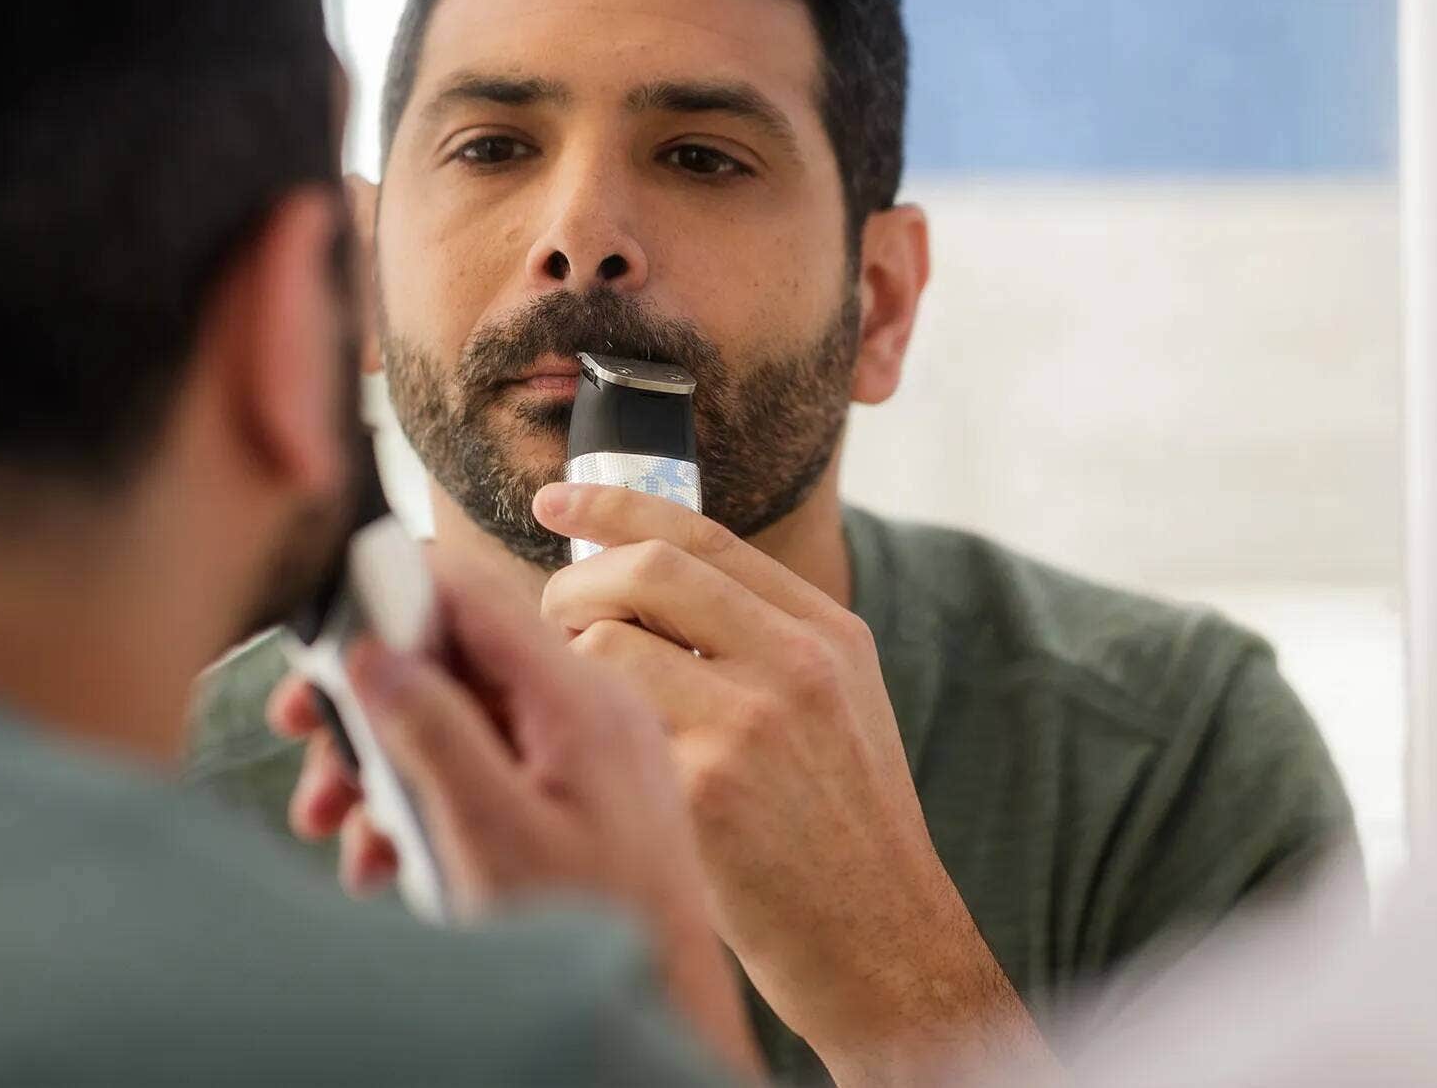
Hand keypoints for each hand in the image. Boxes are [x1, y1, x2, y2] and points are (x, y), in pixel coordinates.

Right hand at [267, 558, 760, 1080]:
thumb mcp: (492, 835)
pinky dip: (428, 799)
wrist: (668, 1012)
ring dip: (388, 764)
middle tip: (308, 756)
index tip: (320, 641)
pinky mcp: (580, 793)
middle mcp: (590, 706)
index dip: (386, 597)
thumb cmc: (596, 932)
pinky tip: (390, 860)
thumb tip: (372, 650)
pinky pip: (488, 764)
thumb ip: (432, 732)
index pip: (475, 593)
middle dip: (371, 704)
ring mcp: (588, 749)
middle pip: (456, 657)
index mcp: (581, 697)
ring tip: (342, 832)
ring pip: (461, 716)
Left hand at [534, 482, 1056, 1086]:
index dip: (616, 504)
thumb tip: (652, 580)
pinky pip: (607, 726)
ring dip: (568, 663)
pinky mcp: (706, 788)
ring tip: (572, 703)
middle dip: (575, 582)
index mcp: (829, 632)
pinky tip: (590, 763)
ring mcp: (753, 722)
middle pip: (648, 569)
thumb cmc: (844, 832)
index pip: (704, 533)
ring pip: (609, 644)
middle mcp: (798, 662)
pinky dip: (582, 733)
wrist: (883, 940)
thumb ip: (767, 642)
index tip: (557, 495)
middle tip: (553, 617)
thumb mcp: (840, 708)